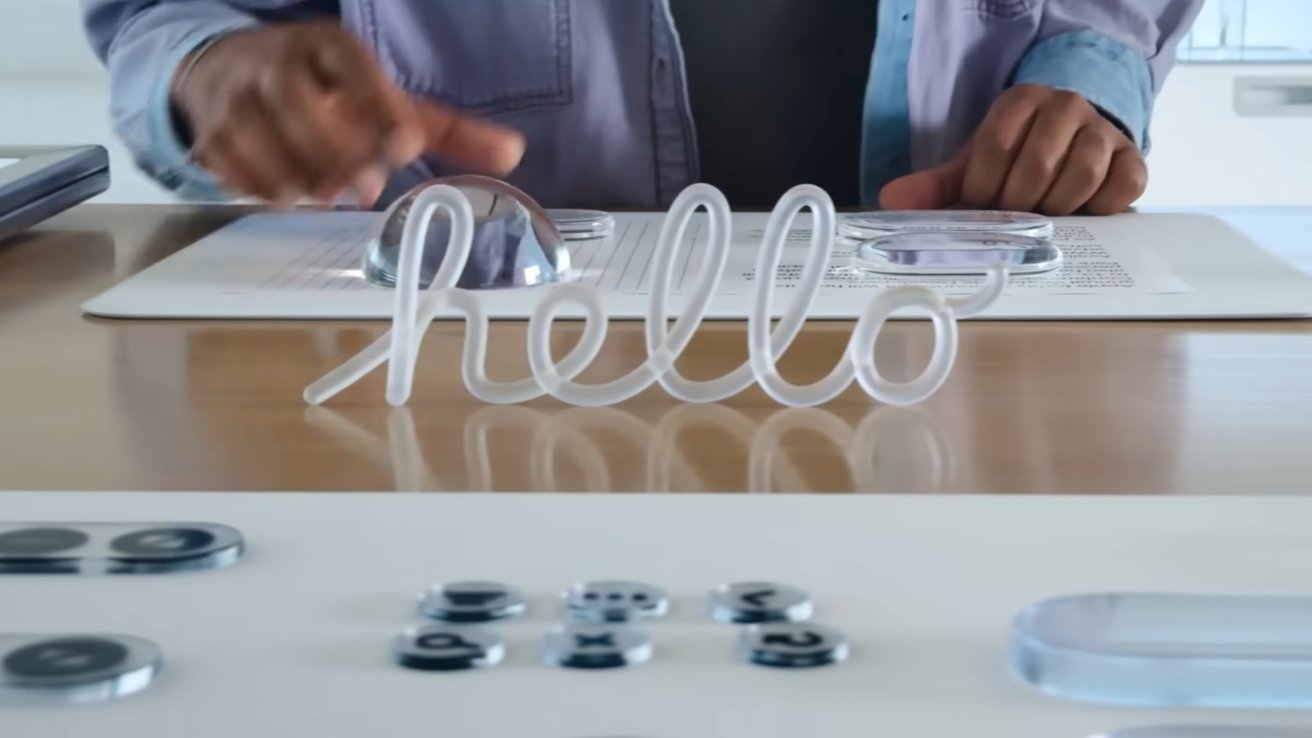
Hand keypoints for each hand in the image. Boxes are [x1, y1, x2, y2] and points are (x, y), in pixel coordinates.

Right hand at [171, 22, 524, 206]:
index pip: (352, 65)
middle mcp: (276, 62)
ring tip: (324, 192)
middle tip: (363, 188)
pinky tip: (285, 193)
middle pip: (296, 103)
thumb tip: (513, 155)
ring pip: (257, 139)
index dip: (379, 104)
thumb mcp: (387, 101)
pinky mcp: (209, 131)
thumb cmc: (328, 95)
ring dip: (297, 179)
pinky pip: (229, 167)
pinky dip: (260, 189)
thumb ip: (448, 131)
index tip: (405, 146)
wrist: (232, 73)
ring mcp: (236, 96)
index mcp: (328, 47)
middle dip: (334, 153)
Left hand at [879, 84, 1147, 215]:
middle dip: (1016, 203)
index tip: (980, 205)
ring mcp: (1103, 131)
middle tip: (1011, 216)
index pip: (994, 145)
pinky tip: (1081, 213)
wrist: (1075, 147)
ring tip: (1043, 216)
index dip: (982, 187)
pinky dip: (1098, 208)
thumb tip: (892, 201)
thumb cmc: (1019, 160)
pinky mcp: (1132, 159)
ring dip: (1055, 208)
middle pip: (1036, 164)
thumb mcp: (976, 166)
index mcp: (1021, 101)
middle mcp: (1066, 106)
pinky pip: (1120, 187)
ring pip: (1080, 175)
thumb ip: (936, 185)